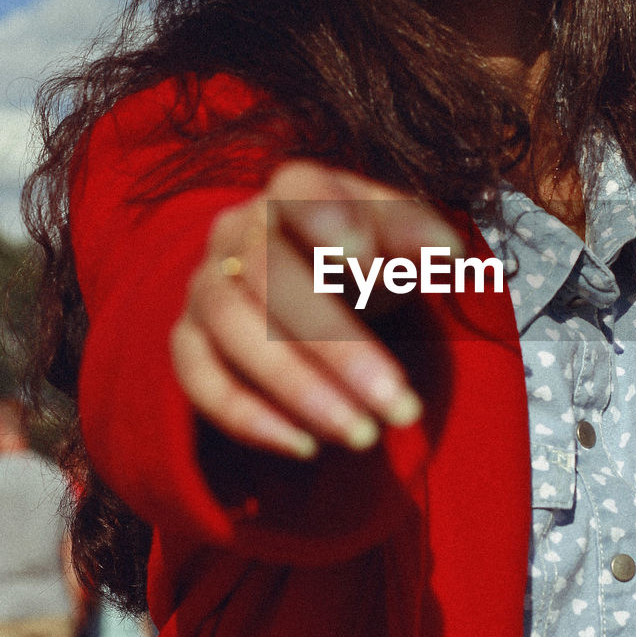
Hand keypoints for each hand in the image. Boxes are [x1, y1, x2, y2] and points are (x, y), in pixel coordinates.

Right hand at [170, 162, 462, 458]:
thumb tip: (448, 253)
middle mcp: (236, 232)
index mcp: (291, 191)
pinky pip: (200, 379)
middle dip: (337, 345)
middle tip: (398, 402)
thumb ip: (419, 239)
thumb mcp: (397, 242)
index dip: (325, 217)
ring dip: (299, 389)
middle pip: (270, 277)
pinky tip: (307, 447)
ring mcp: (204, 287)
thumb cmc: (362, 260)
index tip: (365, 256)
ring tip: (362, 434)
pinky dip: (248, 417)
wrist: (306, 287)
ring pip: (234, 332)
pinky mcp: (186, 341)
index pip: (298, 189)